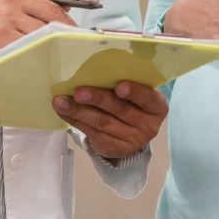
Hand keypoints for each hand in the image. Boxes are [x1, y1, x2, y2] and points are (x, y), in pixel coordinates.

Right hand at [0, 0, 97, 78]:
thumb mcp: (0, 1)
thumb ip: (28, 1)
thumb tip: (62, 9)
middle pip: (53, 10)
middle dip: (69, 25)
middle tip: (78, 35)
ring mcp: (8, 17)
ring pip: (46, 29)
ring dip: (57, 41)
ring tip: (62, 48)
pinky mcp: (6, 36)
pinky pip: (34, 44)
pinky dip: (43, 51)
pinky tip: (47, 55)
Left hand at [52, 81, 167, 158]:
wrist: (132, 133)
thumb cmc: (132, 102)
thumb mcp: (137, 93)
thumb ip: (124, 83)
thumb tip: (93, 69)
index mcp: (157, 107)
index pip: (148, 98)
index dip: (135, 91)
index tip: (119, 86)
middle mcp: (147, 125)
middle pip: (120, 110)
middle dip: (97, 99)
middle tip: (78, 91)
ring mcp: (131, 140)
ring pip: (102, 123)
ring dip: (79, 111)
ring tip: (61, 101)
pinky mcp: (113, 148)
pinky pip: (91, 133)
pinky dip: (75, 120)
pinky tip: (63, 111)